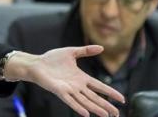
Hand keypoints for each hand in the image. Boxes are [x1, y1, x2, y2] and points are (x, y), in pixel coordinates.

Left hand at [4, 45, 124, 116]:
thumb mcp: (71, 52)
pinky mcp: (59, 91)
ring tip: (105, 115)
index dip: (110, 92)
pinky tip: (86, 113)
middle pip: (95, 97)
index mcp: (81, 78)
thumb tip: (102, 48)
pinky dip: (78, 107)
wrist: (36, 63)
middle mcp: (77, 86)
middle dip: (106, 106)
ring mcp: (69, 89)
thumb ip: (86, 51)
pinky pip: (70, 100)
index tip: (121, 99)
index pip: (99, 86)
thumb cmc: (52, 59)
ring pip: (85, 101)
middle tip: (117, 114)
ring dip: (95, 108)